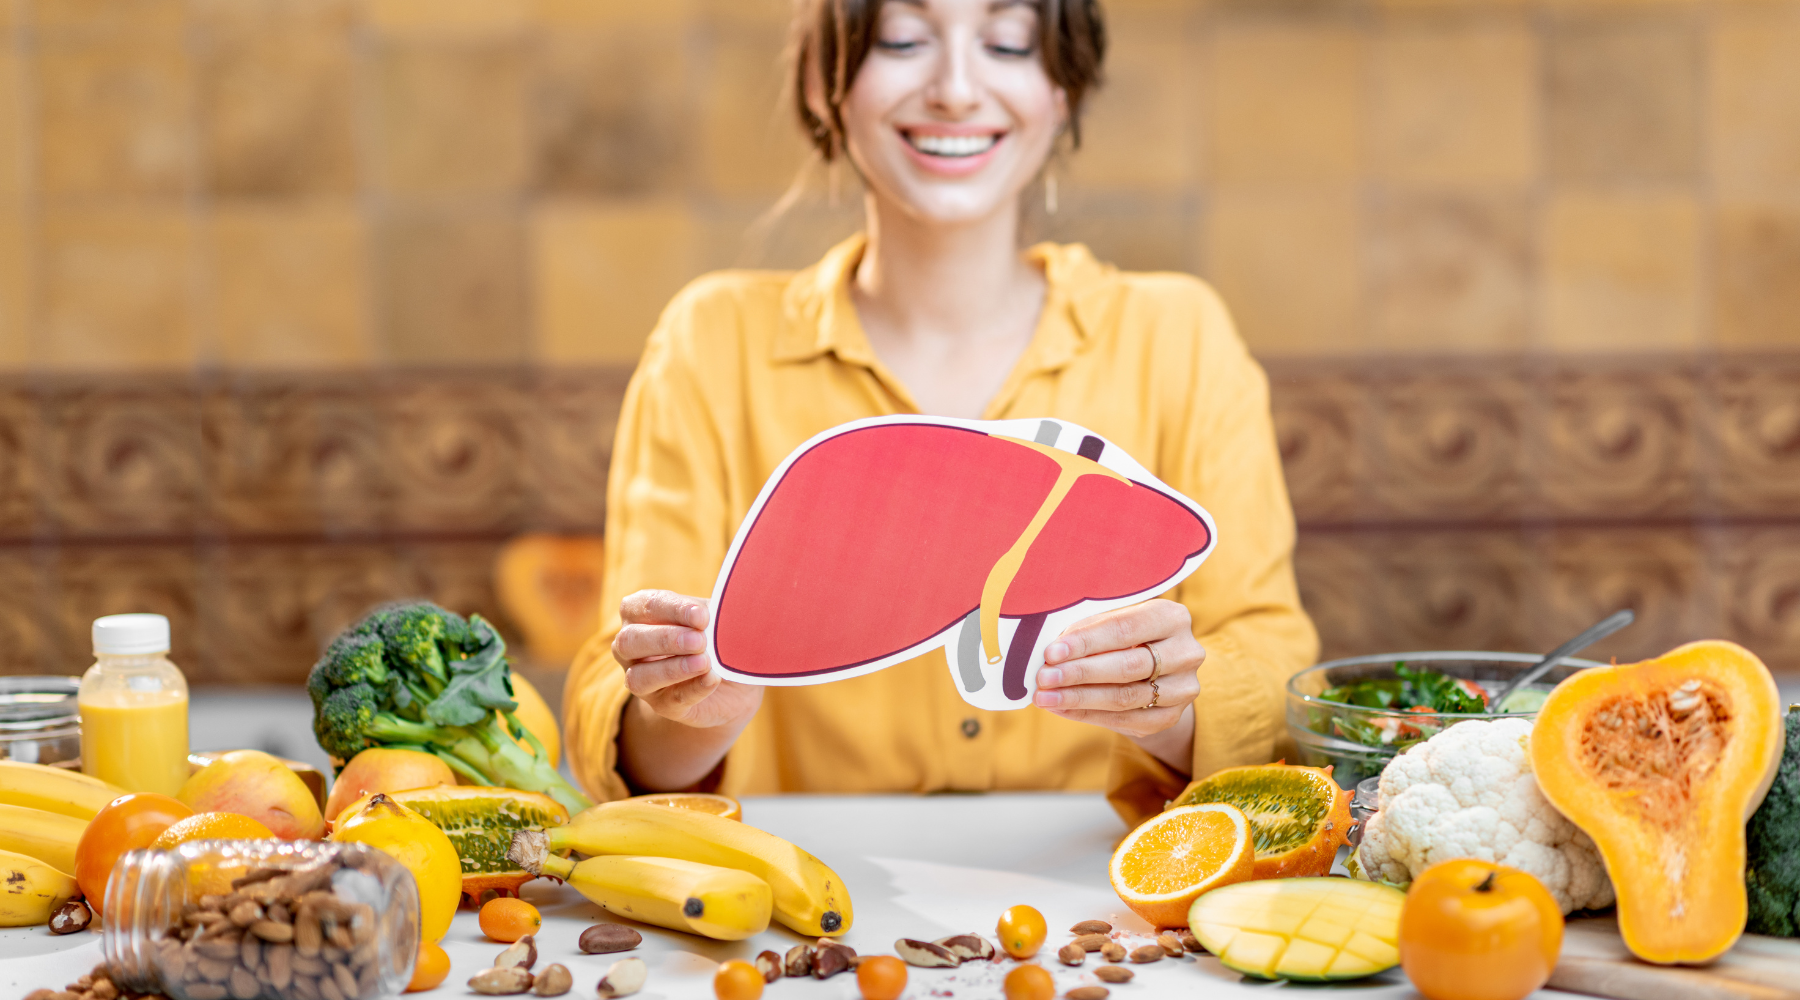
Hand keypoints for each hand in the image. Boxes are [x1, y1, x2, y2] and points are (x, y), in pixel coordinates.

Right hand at [613, 590, 762, 729]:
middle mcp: (631, 648)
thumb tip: (716, 611)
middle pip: (629, 641)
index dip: (672, 609)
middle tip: (700, 640)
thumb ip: (713, 612)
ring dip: (672, 668)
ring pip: (638, 677)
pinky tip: (713, 679)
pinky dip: (694, 688)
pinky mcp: (663, 706)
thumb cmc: (717, 638)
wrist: (735, 682)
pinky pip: (671, 699)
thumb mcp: (716, 619)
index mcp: (640, 614)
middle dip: (665, 638)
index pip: (645, 605)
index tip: (701, 615)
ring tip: (704, 661)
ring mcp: (643, 681)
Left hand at [1031, 599, 1202, 745]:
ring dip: (1079, 698)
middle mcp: (1187, 652)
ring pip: (1125, 697)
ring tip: (1045, 696)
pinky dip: (1088, 714)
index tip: (1051, 652)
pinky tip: (1062, 709)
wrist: (1158, 668)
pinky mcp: (1172, 716)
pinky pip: (1126, 720)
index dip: (1086, 642)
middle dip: (1079, 673)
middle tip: (1044, 677)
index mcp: (1172, 617)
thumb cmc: (1124, 635)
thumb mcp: (1112, 620)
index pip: (1124, 629)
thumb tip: (1051, 649)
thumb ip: (1088, 628)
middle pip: (1127, 666)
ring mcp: (1183, 688)